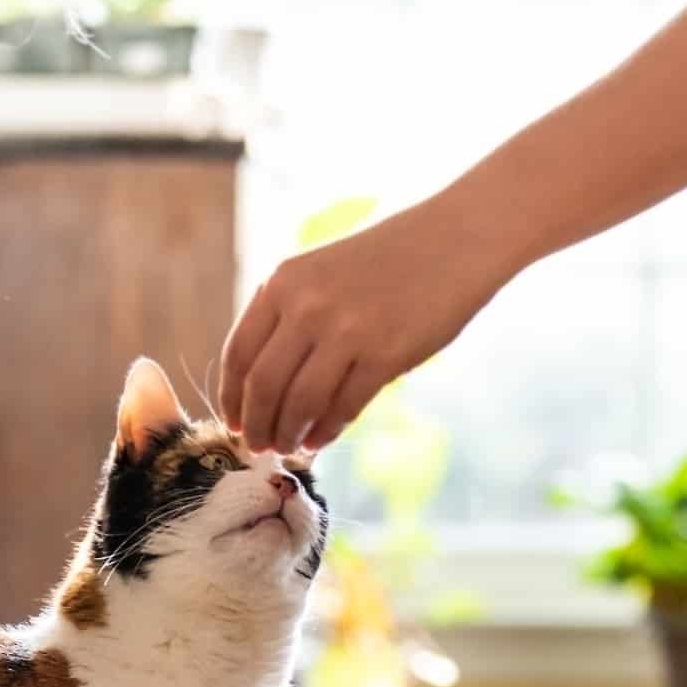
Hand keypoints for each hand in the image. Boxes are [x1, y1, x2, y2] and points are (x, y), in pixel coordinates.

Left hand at [219, 195, 507, 454]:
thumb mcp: (320, 271)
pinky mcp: (384, 354)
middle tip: (257, 447)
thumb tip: (260, 386)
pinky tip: (319, 440)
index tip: (232, 423)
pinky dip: (325, 431)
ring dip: (289, 434)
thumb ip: (288, 315)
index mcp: (283, 281)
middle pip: (263, 386)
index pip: (238, 354)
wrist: (456, 238)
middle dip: (255, 425)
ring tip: (288, 448)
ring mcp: (346, 330)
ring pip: (300, 403)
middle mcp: (307, 304)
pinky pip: (343, 407)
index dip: (230, 398)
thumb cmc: (387, 260)